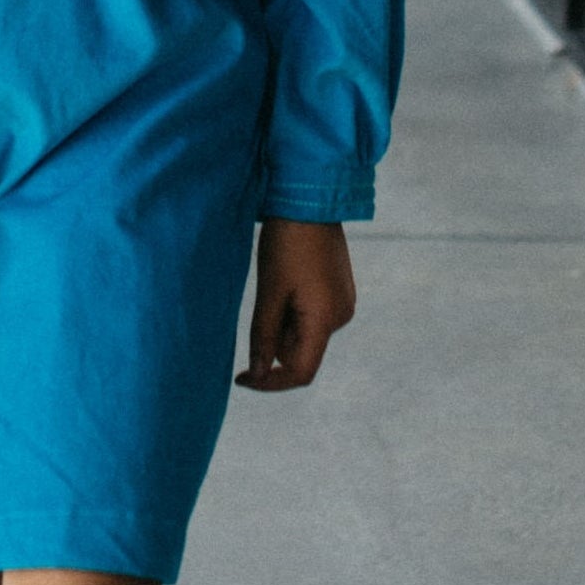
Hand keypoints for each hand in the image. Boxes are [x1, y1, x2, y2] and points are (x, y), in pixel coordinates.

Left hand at [237, 217, 355, 391]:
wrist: (310, 202)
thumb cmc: (286, 245)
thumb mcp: (269, 292)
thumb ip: (263, 337)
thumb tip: (259, 374)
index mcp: (325, 320)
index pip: (300, 372)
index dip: (270, 382)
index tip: (241, 377)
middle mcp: (341, 317)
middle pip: (299, 350)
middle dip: (275, 337)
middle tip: (265, 298)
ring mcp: (343, 304)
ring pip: (303, 333)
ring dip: (284, 320)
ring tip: (277, 282)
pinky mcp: (340, 292)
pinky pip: (312, 315)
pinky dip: (293, 308)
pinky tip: (288, 279)